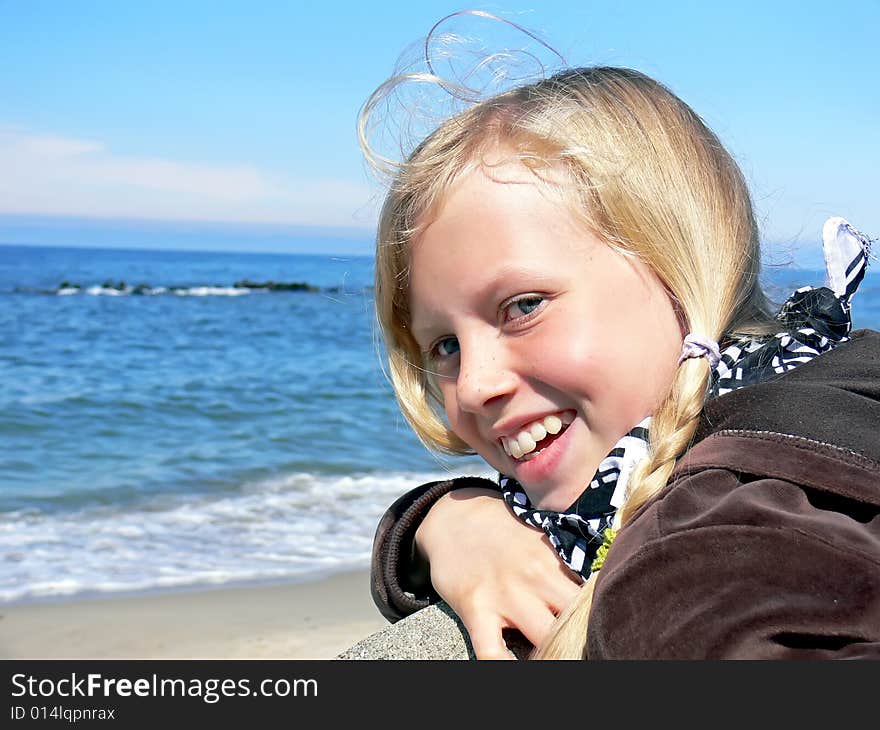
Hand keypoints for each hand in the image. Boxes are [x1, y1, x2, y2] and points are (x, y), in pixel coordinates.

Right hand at [415, 486, 582, 658]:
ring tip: (552, 657)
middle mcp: (534, 577)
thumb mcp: (537, 538)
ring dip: (551, 653)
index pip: (591, 597)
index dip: (597, 617)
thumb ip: (563, 565)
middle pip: (575, 621)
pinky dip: (503, 665)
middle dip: (580, 639)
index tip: (598, 629)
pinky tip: (512, 666)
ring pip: (545, 639)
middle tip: (580, 649)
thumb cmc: (499, 530)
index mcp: (553, 561)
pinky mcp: (475, 607)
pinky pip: (491, 651)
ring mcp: (504, 594)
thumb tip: (592, 590)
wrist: (452, 518)